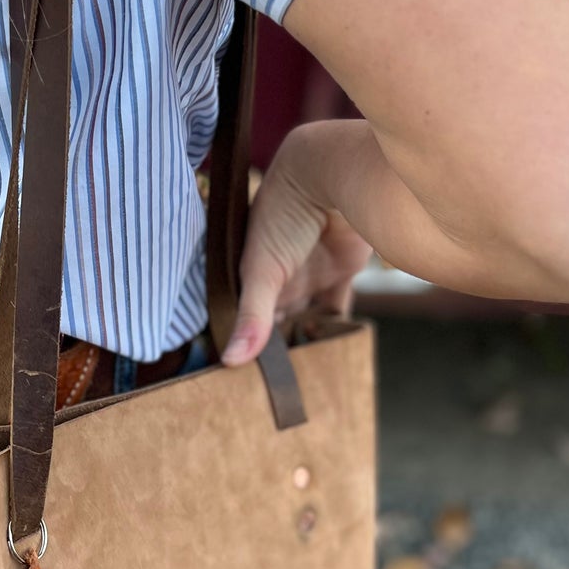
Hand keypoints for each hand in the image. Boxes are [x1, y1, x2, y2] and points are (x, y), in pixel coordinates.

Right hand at [222, 128, 372, 365]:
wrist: (332, 172)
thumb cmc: (284, 212)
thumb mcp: (262, 269)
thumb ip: (252, 316)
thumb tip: (230, 361)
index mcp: (249, 276)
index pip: (241, 320)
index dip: (243, 348)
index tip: (241, 386)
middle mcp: (276, 279)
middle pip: (273, 326)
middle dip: (274, 354)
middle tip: (275, 396)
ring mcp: (307, 276)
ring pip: (305, 321)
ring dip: (306, 344)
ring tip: (306, 384)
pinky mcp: (338, 273)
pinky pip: (336, 310)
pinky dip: (337, 330)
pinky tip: (337, 356)